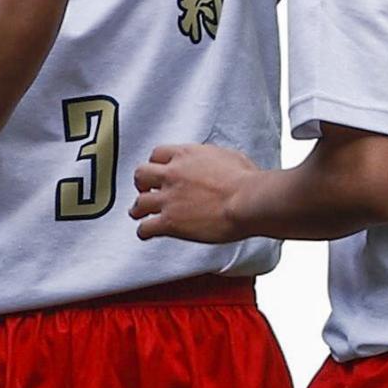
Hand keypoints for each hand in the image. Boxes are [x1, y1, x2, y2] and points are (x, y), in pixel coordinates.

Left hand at [130, 140, 262, 244]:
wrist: (249, 201)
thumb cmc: (247, 181)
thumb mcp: (230, 157)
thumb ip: (213, 158)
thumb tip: (216, 162)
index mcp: (186, 155)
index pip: (158, 154)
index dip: (156, 164)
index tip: (159, 171)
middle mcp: (172, 174)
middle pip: (141, 174)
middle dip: (142, 183)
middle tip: (146, 190)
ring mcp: (169, 199)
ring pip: (139, 203)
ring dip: (138, 209)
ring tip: (140, 213)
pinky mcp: (170, 222)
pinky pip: (145, 228)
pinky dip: (144, 232)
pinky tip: (147, 233)